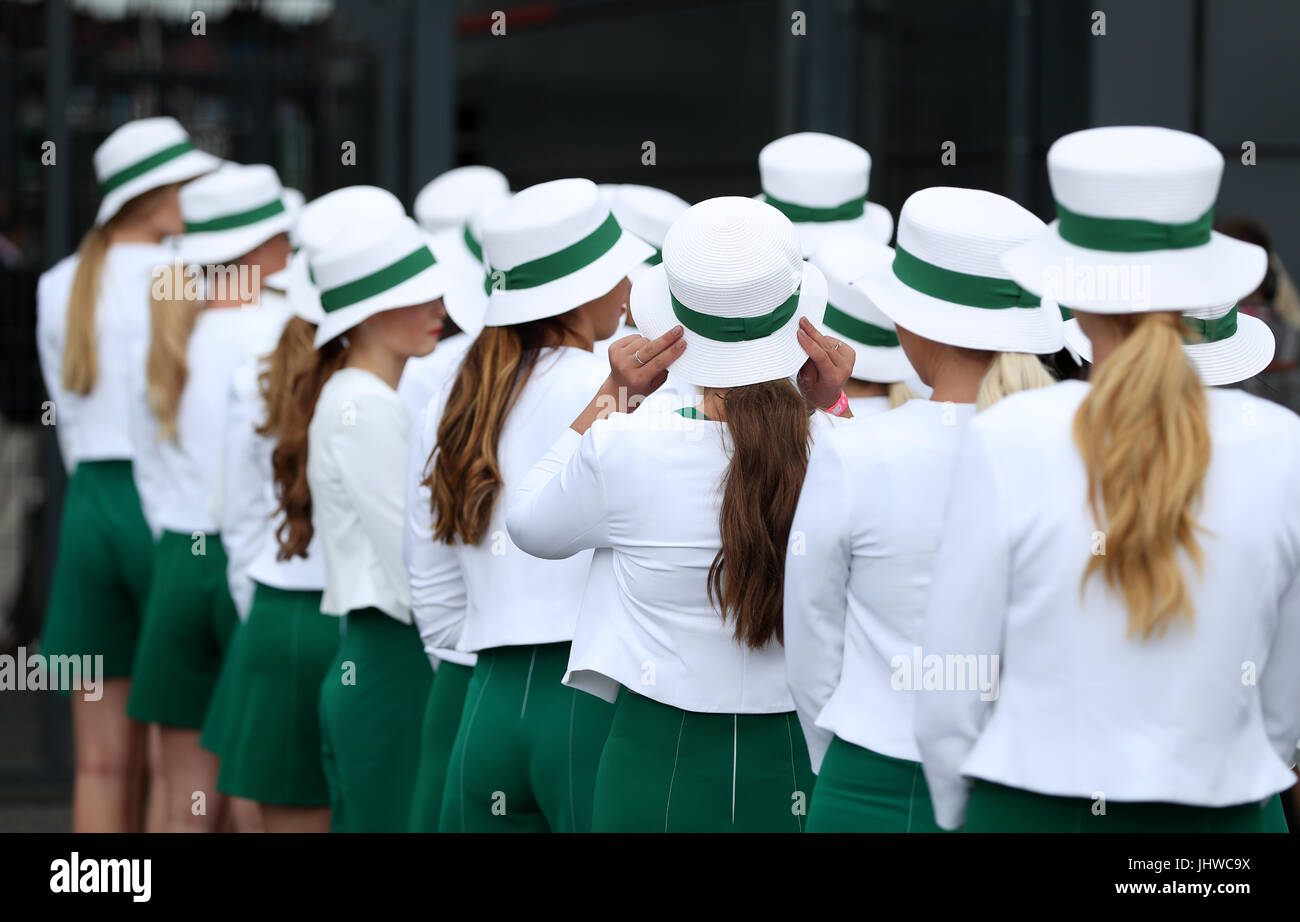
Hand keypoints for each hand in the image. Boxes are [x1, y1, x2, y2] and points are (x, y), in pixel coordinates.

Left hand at [570, 325, 686, 434]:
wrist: (616, 391)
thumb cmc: (641, 387)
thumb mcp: (655, 384)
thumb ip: (664, 368)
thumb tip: (674, 347)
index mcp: (638, 379)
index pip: (659, 362)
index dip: (672, 351)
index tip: (683, 342)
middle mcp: (626, 367)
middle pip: (650, 348)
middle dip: (667, 338)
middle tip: (679, 329)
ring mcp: (618, 357)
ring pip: (643, 340)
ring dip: (650, 342)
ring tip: (649, 352)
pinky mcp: (612, 348)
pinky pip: (634, 337)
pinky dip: (640, 341)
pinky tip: (638, 350)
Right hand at [795, 316, 853, 409]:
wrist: (828, 396)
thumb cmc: (813, 390)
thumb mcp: (805, 381)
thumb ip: (806, 363)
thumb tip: (804, 343)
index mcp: (833, 378)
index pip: (821, 356)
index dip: (809, 343)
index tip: (799, 332)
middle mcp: (845, 369)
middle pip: (826, 346)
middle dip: (812, 332)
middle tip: (802, 321)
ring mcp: (849, 360)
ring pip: (829, 342)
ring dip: (816, 336)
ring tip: (805, 331)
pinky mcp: (850, 353)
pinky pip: (833, 342)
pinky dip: (823, 341)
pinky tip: (817, 343)